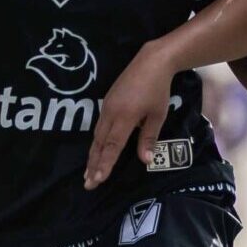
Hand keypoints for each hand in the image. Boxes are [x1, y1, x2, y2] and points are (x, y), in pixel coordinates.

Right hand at [84, 45, 175, 189]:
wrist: (151, 62)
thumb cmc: (158, 90)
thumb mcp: (158, 115)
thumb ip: (149, 138)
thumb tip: (145, 161)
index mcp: (125, 117)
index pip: (112, 146)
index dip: (105, 164)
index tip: (98, 179)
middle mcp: (111, 113)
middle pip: (99, 144)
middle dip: (93, 165)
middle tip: (88, 184)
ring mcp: (107, 107)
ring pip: (97, 136)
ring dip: (92, 155)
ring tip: (89, 172)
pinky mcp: (107, 102)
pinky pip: (99, 127)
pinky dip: (96, 142)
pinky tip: (96, 151)